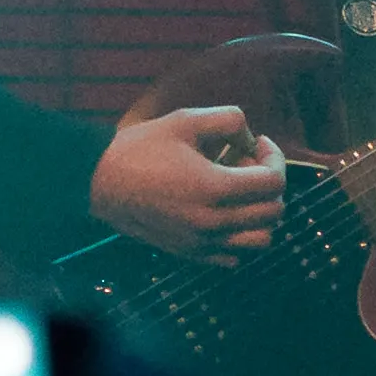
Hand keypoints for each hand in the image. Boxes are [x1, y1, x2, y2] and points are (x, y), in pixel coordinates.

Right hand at [88, 99, 289, 253]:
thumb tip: (251, 140)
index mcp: (215, 188)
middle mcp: (213, 222)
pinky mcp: (191, 253)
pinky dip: (239, 234)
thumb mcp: (186, 120)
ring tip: (237, 191)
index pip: (274, 182)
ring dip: (260, 213)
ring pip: (260, 239)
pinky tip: (221, 211)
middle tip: (243, 163)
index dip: (275, 157)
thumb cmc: (141, 148)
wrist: (100, 182)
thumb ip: (229, 121)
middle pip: (274, 212)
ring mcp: (203, 242)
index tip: (258, 143)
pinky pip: (234, 255)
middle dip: (269, 183)